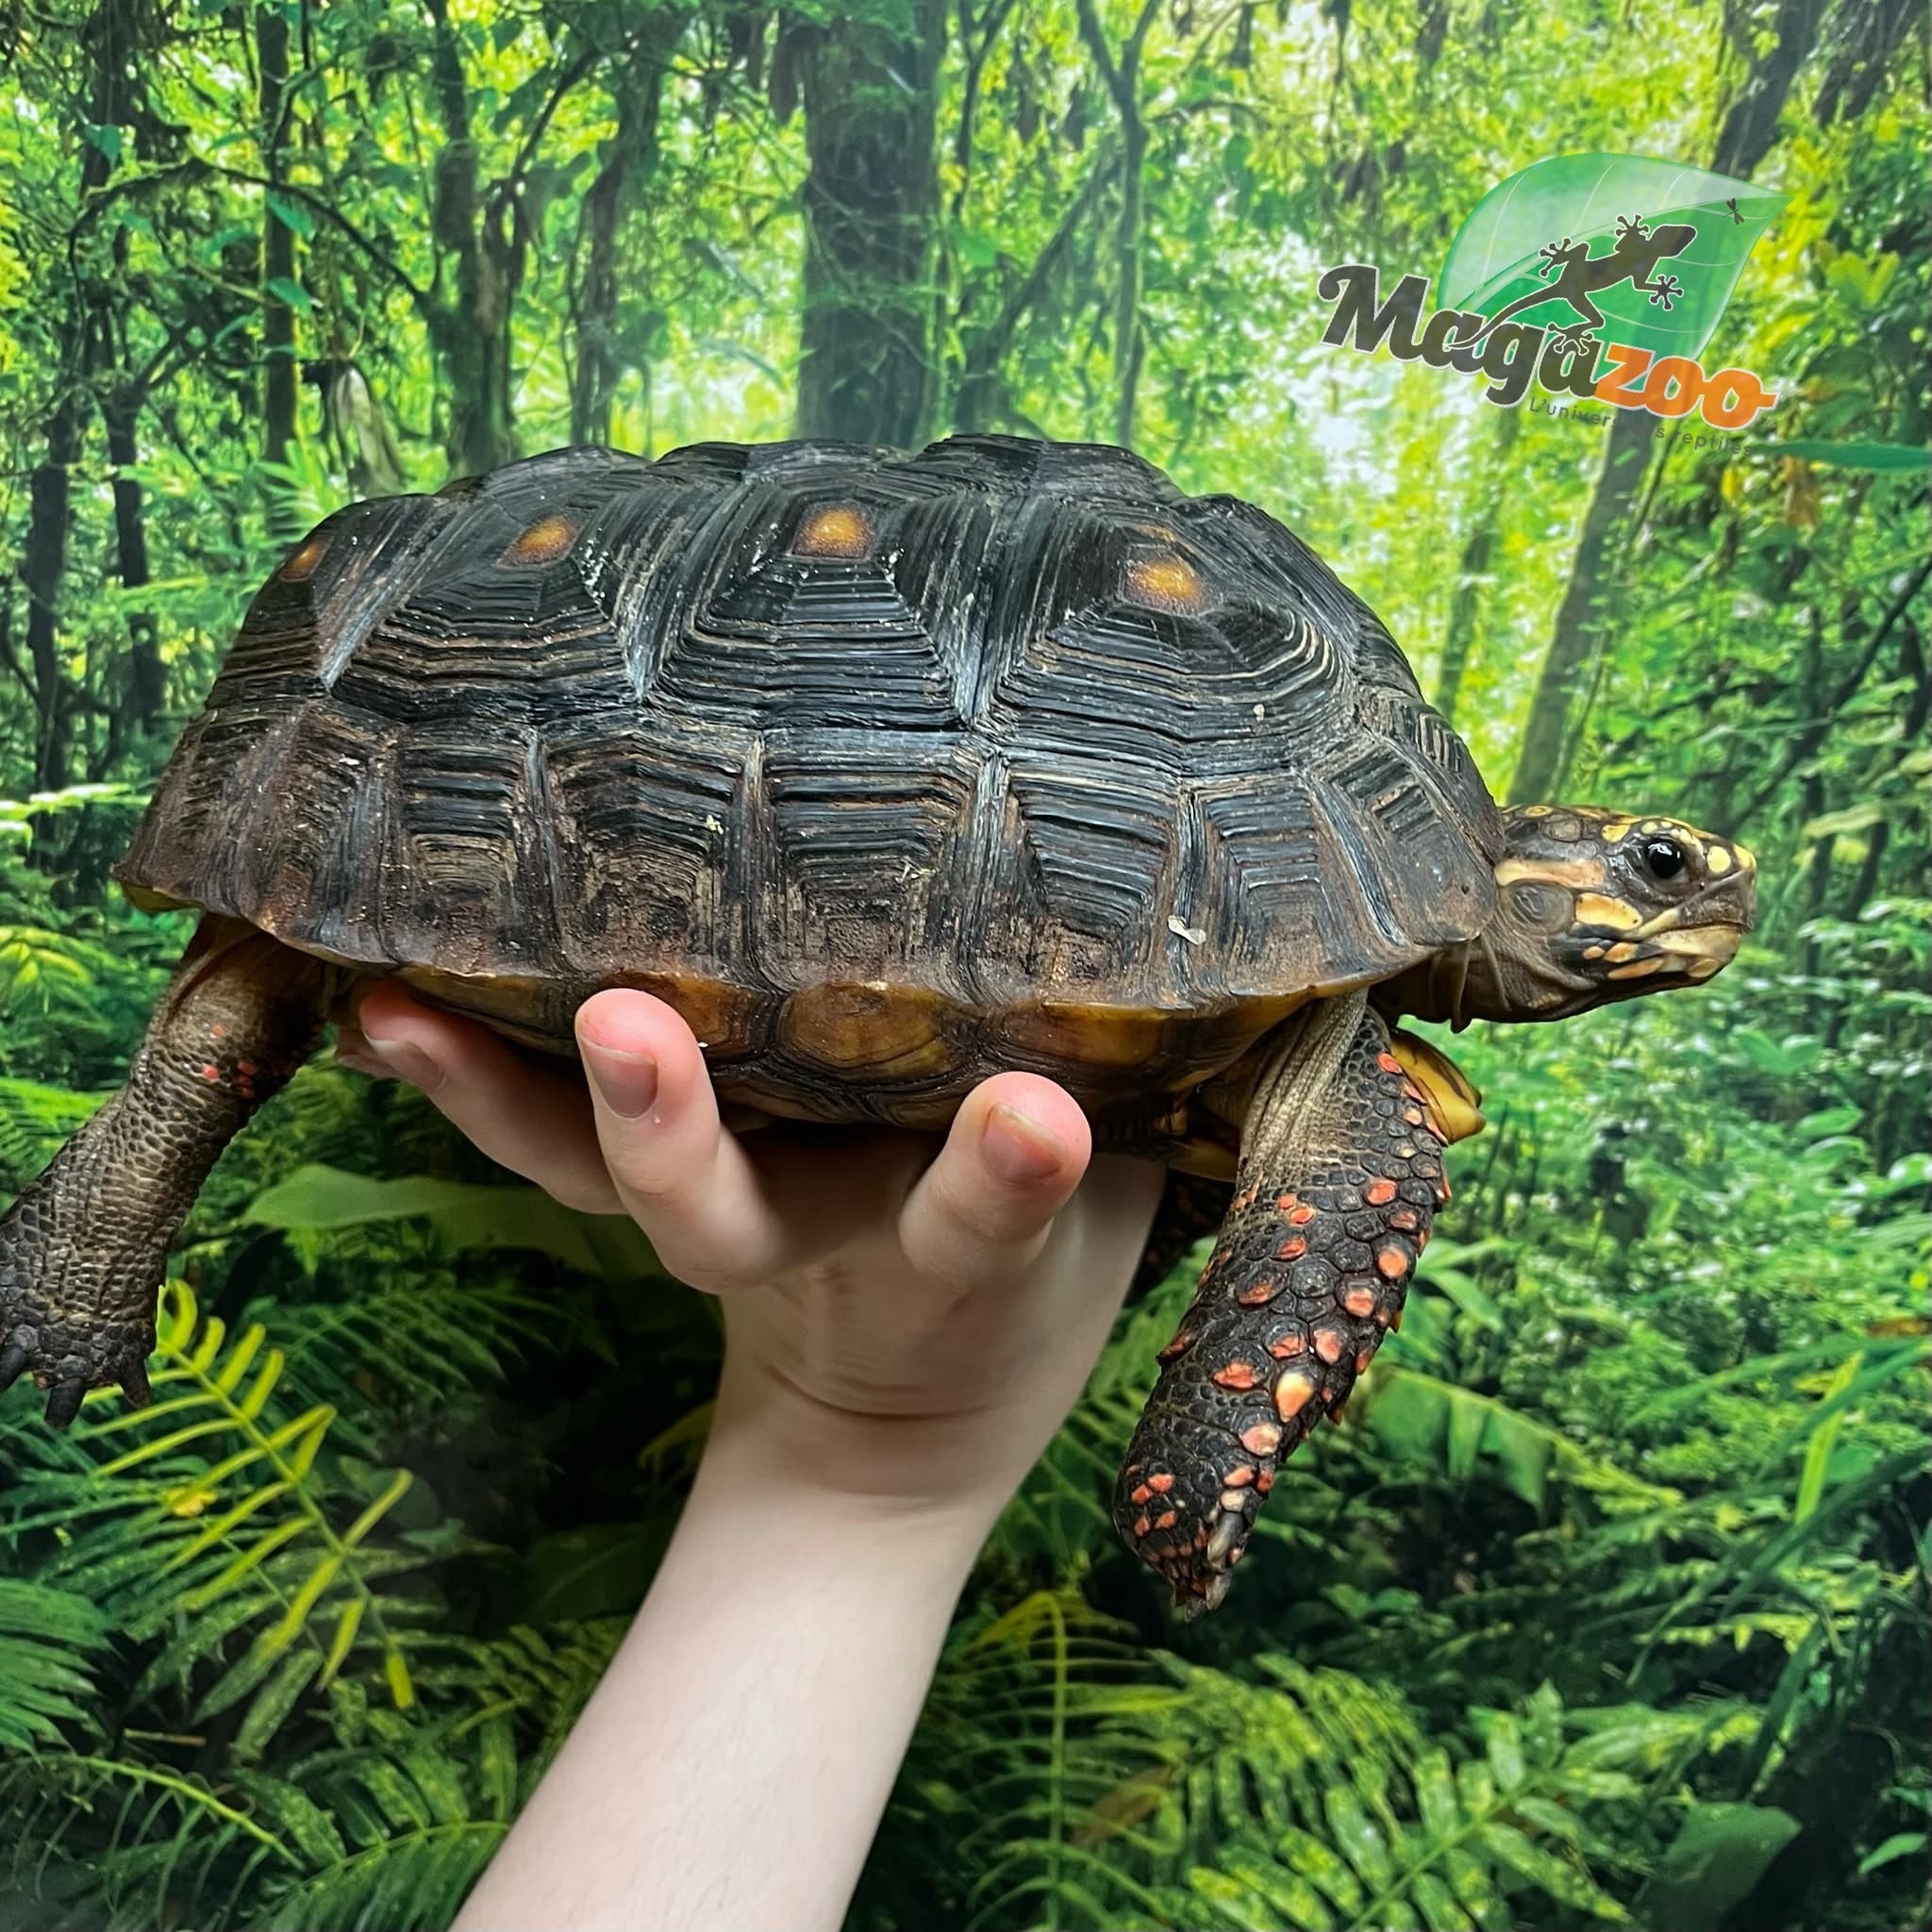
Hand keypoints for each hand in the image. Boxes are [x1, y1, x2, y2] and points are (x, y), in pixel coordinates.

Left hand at [340, 982, 1165, 1523]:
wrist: (901, 1414)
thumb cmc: (1039, 1276)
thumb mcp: (1128, 1211)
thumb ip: (1149, 1109)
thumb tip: (1242, 960)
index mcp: (959, 1259)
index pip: (986, 1219)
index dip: (1002, 1177)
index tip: (1032, 1118)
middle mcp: (821, 1240)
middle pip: (735, 1213)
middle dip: (674, 1130)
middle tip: (625, 1022)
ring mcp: (727, 1225)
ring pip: (613, 1184)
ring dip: (512, 1101)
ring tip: (404, 1006)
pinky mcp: (658, 1194)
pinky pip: (553, 1155)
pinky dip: (464, 1086)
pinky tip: (378, 1003)